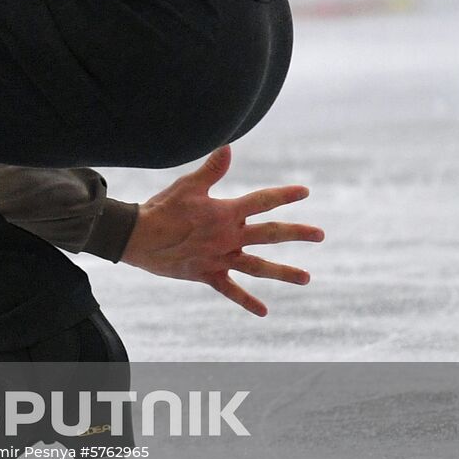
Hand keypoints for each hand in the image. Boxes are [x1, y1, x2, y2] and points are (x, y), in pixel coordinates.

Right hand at [120, 145, 323, 315]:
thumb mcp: (188, 186)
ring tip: (307, 278)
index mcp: (226, 213)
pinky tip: (264, 312)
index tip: (305, 192)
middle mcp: (228, 236)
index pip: (262, 201)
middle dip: (297, 233)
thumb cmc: (162, 208)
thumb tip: (229, 147)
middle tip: (320, 234)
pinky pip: (230, 290)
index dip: (284, 195)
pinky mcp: (207, 274)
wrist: (138, 237)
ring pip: (258, 266)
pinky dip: (247, 301)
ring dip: (283, 272)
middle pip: (270, 234)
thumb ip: (212, 169)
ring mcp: (220, 258)